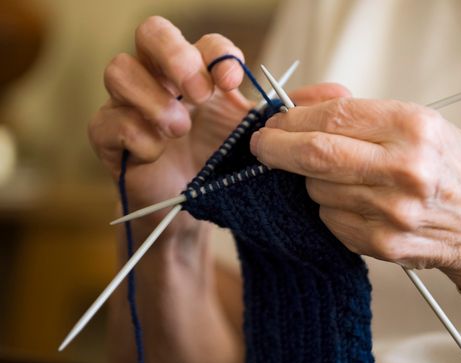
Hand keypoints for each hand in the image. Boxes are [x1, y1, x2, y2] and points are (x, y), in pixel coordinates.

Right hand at [89, 16, 349, 238]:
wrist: (198, 214)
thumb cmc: (228, 172)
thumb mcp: (263, 143)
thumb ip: (294, 118)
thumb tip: (339, 94)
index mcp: (203, 80)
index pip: (204, 43)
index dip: (218, 53)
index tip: (236, 83)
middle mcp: (165, 84)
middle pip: (151, 34)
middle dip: (174, 56)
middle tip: (198, 93)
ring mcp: (134, 109)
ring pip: (119, 70)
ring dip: (151, 97)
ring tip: (178, 130)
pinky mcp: (111, 140)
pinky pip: (104, 121)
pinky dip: (132, 133)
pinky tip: (156, 153)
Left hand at [250, 98, 460, 290]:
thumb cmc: (454, 168)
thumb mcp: (420, 124)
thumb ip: (359, 115)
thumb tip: (295, 111)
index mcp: (414, 128)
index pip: (332, 118)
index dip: (291, 120)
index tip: (273, 124)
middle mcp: (405, 169)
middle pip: (315, 156)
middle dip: (277, 149)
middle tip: (264, 147)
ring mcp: (393, 212)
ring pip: (318, 191)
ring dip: (315, 182)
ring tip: (347, 179)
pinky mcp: (384, 245)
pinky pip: (331, 221)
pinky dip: (332, 209)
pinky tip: (360, 206)